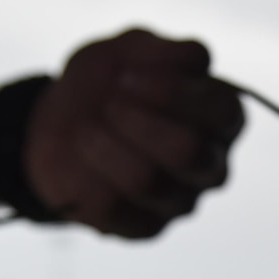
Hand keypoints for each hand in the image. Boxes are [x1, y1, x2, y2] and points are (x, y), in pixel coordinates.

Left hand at [25, 28, 244, 237]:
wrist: (57, 123)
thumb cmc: (108, 84)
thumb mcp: (129, 50)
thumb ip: (162, 50)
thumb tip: (196, 59)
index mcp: (221, 117)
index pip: (221, 110)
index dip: (173, 92)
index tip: (125, 76)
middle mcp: (210, 164)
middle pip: (189, 152)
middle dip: (139, 123)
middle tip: (108, 103)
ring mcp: (180, 200)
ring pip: (147, 181)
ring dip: (105, 146)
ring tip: (85, 126)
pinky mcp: (144, 228)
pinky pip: (114, 208)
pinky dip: (87, 175)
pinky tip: (80, 155)